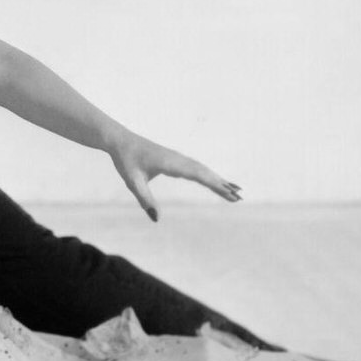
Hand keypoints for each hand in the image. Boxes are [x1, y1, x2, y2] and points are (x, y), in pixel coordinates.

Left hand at [108, 133, 241, 221]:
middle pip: (204, 172)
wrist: (120, 140)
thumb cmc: (125, 160)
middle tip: (240, 197)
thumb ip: (144, 200)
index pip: (198, 175)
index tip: (230, 193)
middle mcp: (177, 159)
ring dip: (218, 179)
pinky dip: (208, 174)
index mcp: (170, 163)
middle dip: (222, 184)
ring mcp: (177, 158)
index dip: (215, 184)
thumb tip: (156, 219)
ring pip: (202, 169)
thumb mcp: (132, 182)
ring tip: (235, 190)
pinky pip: (195, 167)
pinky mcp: (174, 159)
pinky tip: (214, 180)